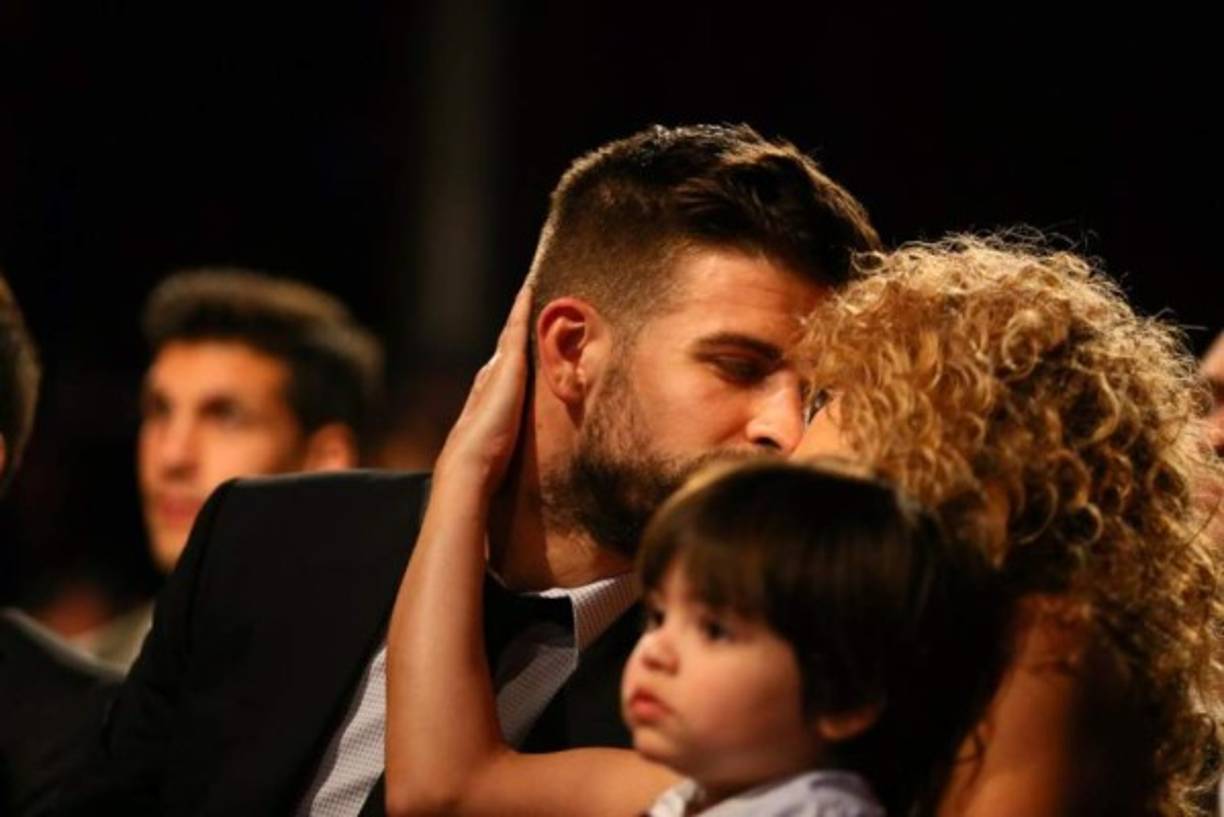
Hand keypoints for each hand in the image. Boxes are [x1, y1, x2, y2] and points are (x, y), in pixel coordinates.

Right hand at [434, 278, 532, 491]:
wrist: (466, 471)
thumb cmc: (479, 477)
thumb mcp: (495, 463)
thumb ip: (497, 460)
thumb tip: (492, 477)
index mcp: (483, 408)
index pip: (496, 380)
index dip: (502, 363)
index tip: (508, 349)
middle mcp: (485, 386)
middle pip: (500, 354)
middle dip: (509, 334)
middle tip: (519, 309)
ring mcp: (495, 376)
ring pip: (508, 339)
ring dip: (516, 317)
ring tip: (526, 295)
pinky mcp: (507, 370)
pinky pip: (515, 332)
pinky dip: (520, 312)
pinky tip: (528, 294)